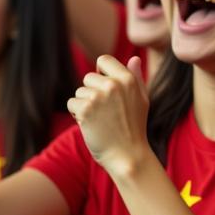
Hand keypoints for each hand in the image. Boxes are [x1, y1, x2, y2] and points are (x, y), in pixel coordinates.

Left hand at [68, 55, 149, 173]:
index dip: (101, 73)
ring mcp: (98, 97)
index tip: (104, 88)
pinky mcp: (85, 110)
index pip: (104, 60)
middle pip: (88, 77)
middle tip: (105, 112)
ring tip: (99, 120)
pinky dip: (77, 115)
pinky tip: (90, 125)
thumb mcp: (141, 100)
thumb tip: (134, 58)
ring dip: (84, 105)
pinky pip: (72, 104)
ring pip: (79, 92)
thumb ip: (136, 78)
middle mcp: (113, 85)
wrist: (127, 156)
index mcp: (128, 79)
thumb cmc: (135, 128)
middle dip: (92, 93)